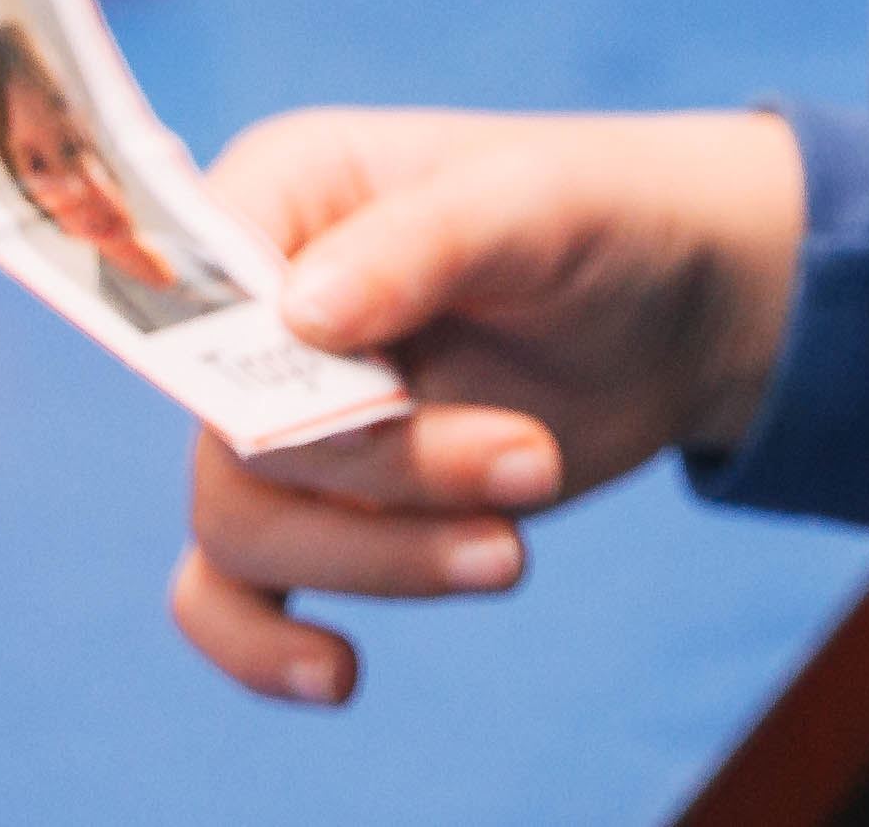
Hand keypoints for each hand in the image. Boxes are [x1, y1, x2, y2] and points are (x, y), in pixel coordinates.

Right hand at [172, 106, 806, 707]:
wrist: (674, 309)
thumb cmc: (598, 221)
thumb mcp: (535, 205)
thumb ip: (420, 243)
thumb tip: (298, 317)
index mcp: (283, 193)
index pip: (195, 285)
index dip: (247, 363)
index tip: (377, 399)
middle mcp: (256, 309)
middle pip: (235, 429)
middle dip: (384, 472)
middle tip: (533, 462)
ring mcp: (285, 416)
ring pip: (246, 525)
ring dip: (379, 558)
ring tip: (513, 554)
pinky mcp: (325, 507)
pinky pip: (228, 595)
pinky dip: (260, 647)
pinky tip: (338, 676)